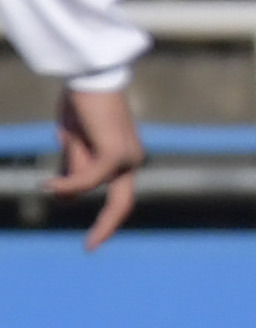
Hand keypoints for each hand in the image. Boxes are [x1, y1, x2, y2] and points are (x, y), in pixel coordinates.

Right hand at [50, 85, 142, 249]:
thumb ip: (74, 168)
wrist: (90, 78)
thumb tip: (67, 198)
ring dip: (71, 159)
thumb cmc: (82, 105)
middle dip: (106, 226)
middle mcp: (133, 161)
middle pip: (122, 203)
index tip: (94, 244)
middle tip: (91, 249)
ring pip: (89, 180)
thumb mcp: (74, 142)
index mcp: (126, 159)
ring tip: (72, 131)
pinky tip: (50, 183)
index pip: (121, 198)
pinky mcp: (115, 153)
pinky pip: (87, 178)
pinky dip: (69, 181)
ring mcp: (128, 158)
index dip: (109, 222)